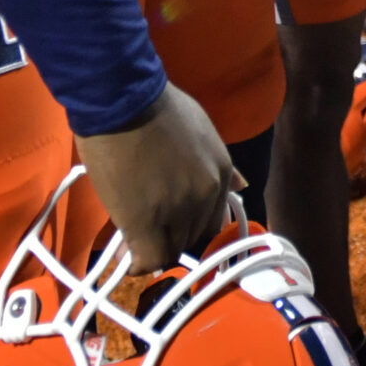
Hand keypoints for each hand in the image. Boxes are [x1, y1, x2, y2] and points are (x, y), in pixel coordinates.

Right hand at [73, 83, 241, 272]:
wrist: (123, 101)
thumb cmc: (155, 107)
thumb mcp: (202, 130)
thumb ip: (221, 164)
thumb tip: (243, 185)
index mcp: (221, 171)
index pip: (214, 218)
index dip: (190, 225)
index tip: (172, 225)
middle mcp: (206, 194)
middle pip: (195, 236)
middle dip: (173, 236)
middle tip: (149, 231)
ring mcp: (178, 210)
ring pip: (172, 249)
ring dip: (155, 248)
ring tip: (134, 242)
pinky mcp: (147, 221)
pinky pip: (151, 258)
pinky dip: (139, 263)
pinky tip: (129, 260)